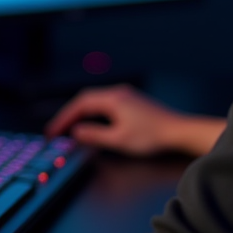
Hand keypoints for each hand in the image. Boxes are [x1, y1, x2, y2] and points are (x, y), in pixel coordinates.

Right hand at [45, 84, 225, 157]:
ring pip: (96, 101)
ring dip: (81, 113)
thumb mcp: (119, 140)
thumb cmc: (152, 136)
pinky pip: (106, 104)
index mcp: (113, 99)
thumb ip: (95, 135)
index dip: (64, 117)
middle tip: (57, 130)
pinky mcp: (133, 103)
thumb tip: (76, 132)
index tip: (53, 131)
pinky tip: (93, 124)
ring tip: (70, 128)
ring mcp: (127, 96)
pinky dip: (94, 114)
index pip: (80, 104)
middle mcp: (119, 93)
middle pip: (86, 100)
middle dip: (70, 114)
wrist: (178, 131)